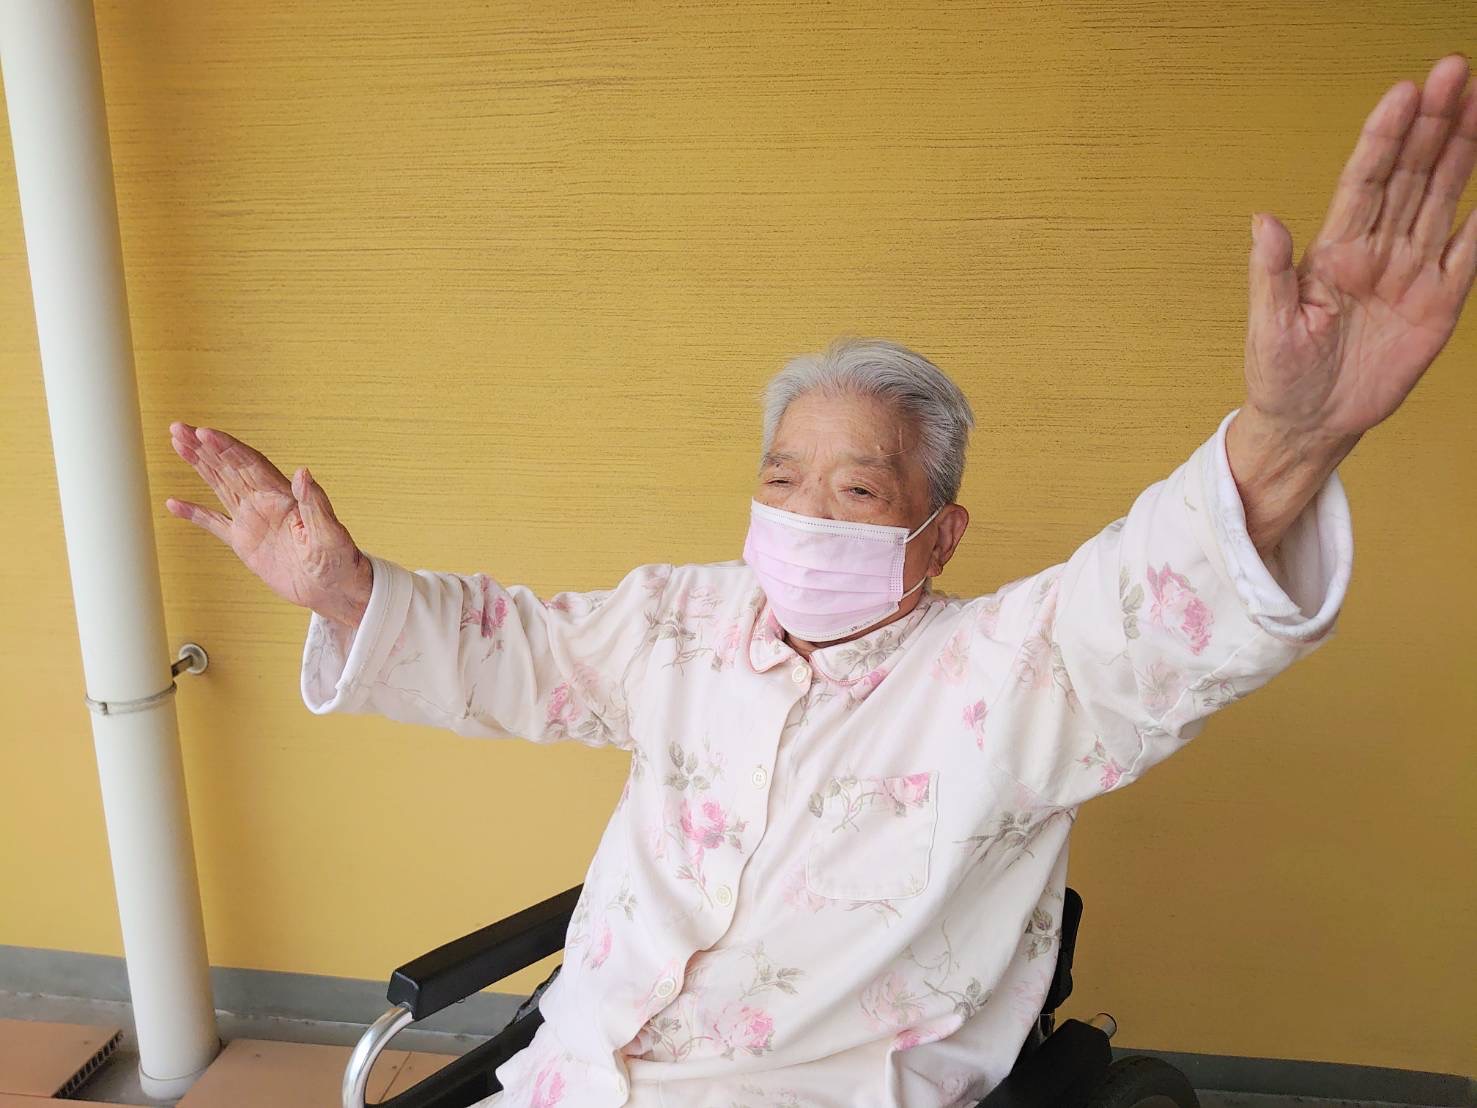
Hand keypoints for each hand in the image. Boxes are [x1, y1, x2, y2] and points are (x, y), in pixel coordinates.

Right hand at [165, 422, 372, 625]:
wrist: (336, 589)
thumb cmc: (340, 560)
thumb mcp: (330, 532)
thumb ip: (314, 502)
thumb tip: (303, 472)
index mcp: (284, 497)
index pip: (250, 464)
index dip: (227, 447)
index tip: (204, 433)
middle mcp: (265, 503)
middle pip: (229, 467)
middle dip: (204, 447)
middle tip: (178, 428)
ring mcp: (253, 521)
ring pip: (220, 486)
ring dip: (199, 465)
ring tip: (177, 444)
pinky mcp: (245, 543)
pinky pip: (215, 524)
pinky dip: (195, 514)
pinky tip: (174, 504)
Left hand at [1244, 52, 1476, 441]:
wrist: (1310, 424)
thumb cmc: (1280, 375)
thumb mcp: (1268, 327)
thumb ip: (1269, 272)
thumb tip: (1262, 219)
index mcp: (1332, 252)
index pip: (1363, 180)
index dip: (1383, 136)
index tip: (1403, 93)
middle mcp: (1375, 252)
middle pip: (1409, 175)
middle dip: (1432, 123)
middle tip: (1454, 73)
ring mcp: (1410, 273)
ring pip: (1441, 198)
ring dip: (1462, 151)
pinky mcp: (1439, 302)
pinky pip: (1468, 253)